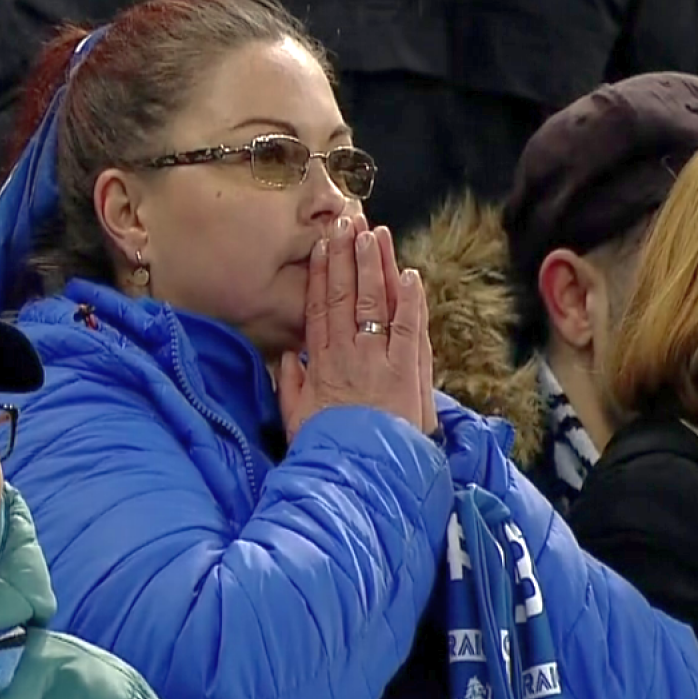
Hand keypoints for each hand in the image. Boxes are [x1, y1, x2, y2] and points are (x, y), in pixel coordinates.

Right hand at [277, 215, 436, 438]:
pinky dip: (410, 301)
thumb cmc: (328, 452)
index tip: (321, 247)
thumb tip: (286, 357)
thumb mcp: (296, 421)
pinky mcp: (408, 371)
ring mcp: (379, 360)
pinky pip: (410, 328)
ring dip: (375, 266)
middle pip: (345, 296)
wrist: (358, 475)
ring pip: (374, 303)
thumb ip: (289, 387)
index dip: (320, 275)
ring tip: (374, 233)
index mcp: (321, 364)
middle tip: (347, 223)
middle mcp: (348, 354)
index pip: (319, 309)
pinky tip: (410, 275)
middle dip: (346, 257)